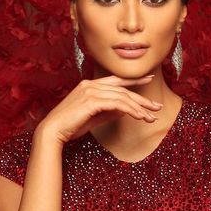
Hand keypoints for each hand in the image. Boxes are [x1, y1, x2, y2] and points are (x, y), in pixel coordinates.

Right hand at [34, 74, 162, 147]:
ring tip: (150, 117)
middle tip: (157, 107)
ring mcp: (90, 91)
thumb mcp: (94, 117)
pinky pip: (117, 104)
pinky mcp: (91, 101)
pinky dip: (131, 110)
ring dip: (139, 107)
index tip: (148, 79)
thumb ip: (108, 111)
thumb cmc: (71, 126)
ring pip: (122, 96)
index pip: (116, 80)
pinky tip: (139, 117)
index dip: (133, 80)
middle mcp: (90, 84)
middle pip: (123, 89)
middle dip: (142, 98)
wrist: (53, 131)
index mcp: (89, 85)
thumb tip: (124, 111)